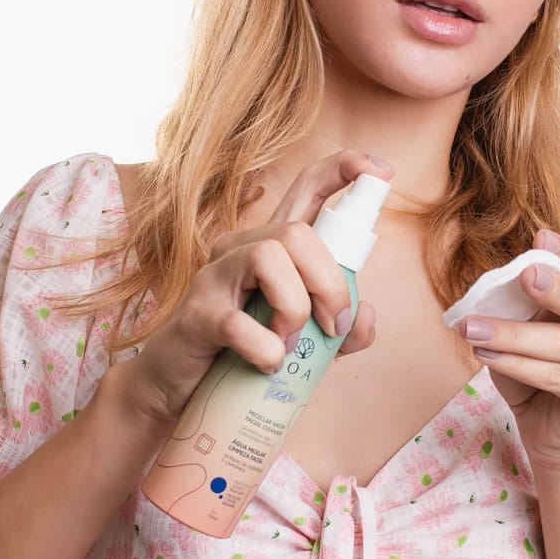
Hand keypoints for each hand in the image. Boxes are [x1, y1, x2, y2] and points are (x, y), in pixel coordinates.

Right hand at [110, 149, 392, 427]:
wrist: (178, 388)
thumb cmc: (244, 352)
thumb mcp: (306, 340)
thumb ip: (341, 329)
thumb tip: (365, 316)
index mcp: (272, 245)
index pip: (306, 188)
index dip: (344, 169)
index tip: (381, 171)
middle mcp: (242, 248)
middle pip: (297, 231)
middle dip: (329, 281)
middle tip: (333, 324)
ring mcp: (215, 277)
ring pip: (269, 257)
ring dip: (296, 308)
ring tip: (290, 344)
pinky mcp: (197, 313)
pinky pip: (239, 322)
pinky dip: (266, 348)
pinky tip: (266, 362)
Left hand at [460, 230, 559, 469]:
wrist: (551, 424)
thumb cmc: (542, 360)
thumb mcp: (532, 319)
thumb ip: (527, 298)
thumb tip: (500, 277)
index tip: (540, 237)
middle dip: (554, 289)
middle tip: (522, 276)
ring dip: (514, 335)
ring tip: (472, 328)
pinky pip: (557, 377)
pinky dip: (517, 365)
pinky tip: (487, 354)